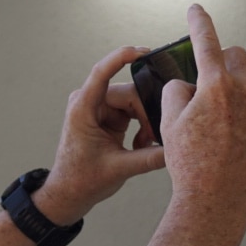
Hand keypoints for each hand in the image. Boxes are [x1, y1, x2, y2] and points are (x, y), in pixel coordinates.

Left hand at [34, 46, 168, 224]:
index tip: (144, 51)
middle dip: (146, 113)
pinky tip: (142, 144)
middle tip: (155, 138)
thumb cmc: (81, 180)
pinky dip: (141, 126)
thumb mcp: (119, 169)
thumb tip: (176, 149)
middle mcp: (89, 102)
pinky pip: (132, 111)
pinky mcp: (107, 115)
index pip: (102, 72)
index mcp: (83, 109)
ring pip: (134, 102)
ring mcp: (98, 108)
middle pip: (129, 93)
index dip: (122, 57)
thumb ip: (150, 158)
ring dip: (145, 121)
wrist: (68, 193)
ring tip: (147, 144)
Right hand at [157, 5, 245, 217]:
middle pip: (237, 57)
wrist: (217, 201)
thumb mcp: (170, 122)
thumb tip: (189, 86)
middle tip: (206, 85)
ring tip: (215, 128)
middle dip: (222, 63)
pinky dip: (245, 116)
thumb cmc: (191, 164)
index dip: (198, 23)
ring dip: (233, 94)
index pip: (206, 42)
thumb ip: (177, 91)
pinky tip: (230, 140)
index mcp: (217, 86)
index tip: (196, 10)